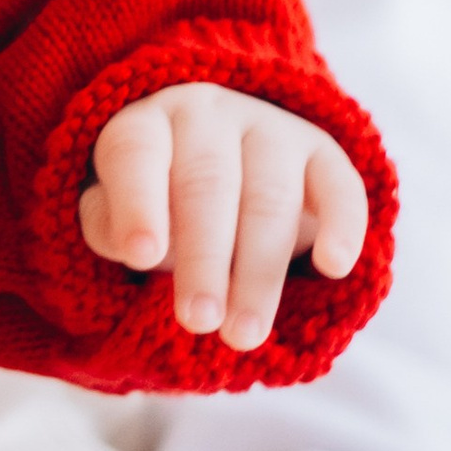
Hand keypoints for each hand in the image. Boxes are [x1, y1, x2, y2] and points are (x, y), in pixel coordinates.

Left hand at [81, 84, 369, 352]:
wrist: (217, 159)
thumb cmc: (154, 200)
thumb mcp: (112, 211)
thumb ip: (109, 225)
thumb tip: (137, 248)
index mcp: (146, 124)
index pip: (136, 155)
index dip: (138, 204)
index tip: (141, 258)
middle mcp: (208, 115)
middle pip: (207, 182)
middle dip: (204, 257)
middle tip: (198, 321)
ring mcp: (270, 128)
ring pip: (270, 197)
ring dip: (260, 271)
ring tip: (243, 335)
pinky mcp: (322, 153)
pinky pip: (339, 185)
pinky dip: (342, 225)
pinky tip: (333, 267)